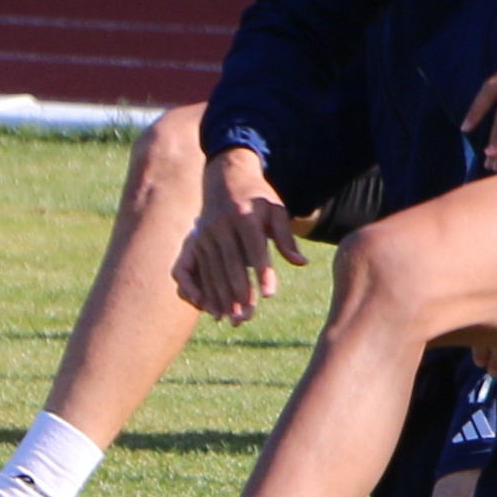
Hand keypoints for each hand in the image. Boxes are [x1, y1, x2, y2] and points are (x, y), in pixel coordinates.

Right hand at [176, 144, 306, 322]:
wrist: (226, 178)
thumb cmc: (258, 198)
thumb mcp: (276, 210)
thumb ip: (286, 237)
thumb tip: (301, 263)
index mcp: (245, 215)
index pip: (255, 247)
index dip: (262, 271)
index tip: (269, 295)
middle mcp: (222, 224)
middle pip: (231, 263)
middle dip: (239, 292)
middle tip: (248, 316)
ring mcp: (205, 233)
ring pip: (213, 270)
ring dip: (222, 297)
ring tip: (234, 319)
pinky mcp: (195, 241)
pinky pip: (200, 270)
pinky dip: (206, 291)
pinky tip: (212, 309)